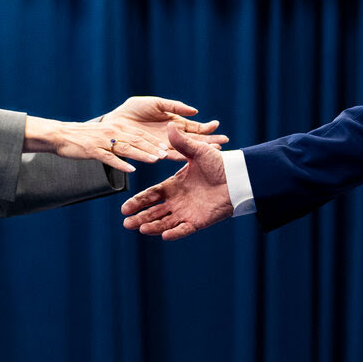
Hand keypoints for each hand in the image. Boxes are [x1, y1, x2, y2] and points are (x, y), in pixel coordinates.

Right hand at [24, 115, 168, 172]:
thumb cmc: (84, 137)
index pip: (139, 133)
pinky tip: (132, 169)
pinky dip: (121, 163)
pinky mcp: (93, 150)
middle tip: (168, 154)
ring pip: (126, 147)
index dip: (154, 140)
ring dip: (142, 154)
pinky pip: (109, 157)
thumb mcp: (104, 134)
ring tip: (156, 160)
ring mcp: (103, 141)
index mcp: (116, 127)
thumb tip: (135, 145)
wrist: (62, 135)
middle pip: (137, 139)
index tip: (168, 147)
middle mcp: (112, 131)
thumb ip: (119, 139)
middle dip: (153, 147)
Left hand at [100, 96, 227, 160]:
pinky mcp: (149, 151)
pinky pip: (162, 154)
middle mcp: (170, 137)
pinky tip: (181, 157)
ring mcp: (161, 145)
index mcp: (174, 124)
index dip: (207, 129)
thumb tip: (195, 111)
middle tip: (223, 145)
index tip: (219, 128)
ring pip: (181, 150)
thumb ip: (175, 107)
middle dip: (208, 142)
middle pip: (193, 141)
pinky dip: (172, 156)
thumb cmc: (134, 110)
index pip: (195, 129)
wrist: (114, 121)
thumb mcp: (157, 103)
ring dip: (195, 151)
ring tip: (208, 153)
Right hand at [121, 122, 232, 238]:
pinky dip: (175, 233)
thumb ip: (182, 142)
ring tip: (141, 228)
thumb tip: (169, 125)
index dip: (138, 201)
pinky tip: (164, 235)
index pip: (151, 195)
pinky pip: (184, 230)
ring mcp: (187, 212)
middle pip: (154, 211)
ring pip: (165, 222)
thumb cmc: (220, 163)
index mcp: (174, 185)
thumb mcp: (198, 151)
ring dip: (153, 226)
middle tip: (126, 223)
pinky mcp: (199, 221)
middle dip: (140, 217)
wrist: (238, 178)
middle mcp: (178, 201)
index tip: (125, 207)